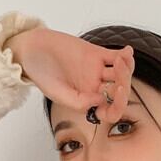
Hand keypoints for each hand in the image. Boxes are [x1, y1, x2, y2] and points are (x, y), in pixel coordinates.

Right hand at [6, 28, 134, 123]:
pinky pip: (116, 56)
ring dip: (126, 68)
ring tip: (120, 60)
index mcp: (86, 102)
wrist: (33, 50)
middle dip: (124, 83)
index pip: (109, 111)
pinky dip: (125, 54)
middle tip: (119, 72)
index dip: (118, 106)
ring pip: (120, 73)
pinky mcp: (96, 54)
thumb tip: (101, 100)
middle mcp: (94, 88)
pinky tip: (127, 51)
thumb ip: (78, 102)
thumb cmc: (41, 74)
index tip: (115, 93)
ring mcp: (96, 71)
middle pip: (118, 91)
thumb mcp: (56, 93)